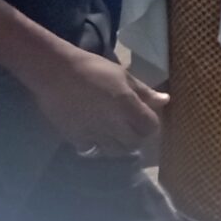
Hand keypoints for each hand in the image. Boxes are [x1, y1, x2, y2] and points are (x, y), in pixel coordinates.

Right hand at [20, 45, 162, 154]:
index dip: (151, 125)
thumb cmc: (93, 69)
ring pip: (114, 151)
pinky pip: (91, 150)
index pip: (150, 127)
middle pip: (134, 143)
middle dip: (137, 137)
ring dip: (119, 145)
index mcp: (127, 107)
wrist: (55, 72)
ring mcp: (93, 133)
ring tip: (115, 135)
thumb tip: (165, 100)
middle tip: (132, 128)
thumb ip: (144, 92)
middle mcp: (113, 124)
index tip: (145, 118)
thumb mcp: (123, 76)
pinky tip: (96, 137)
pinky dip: (97, 147)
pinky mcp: (75, 137)